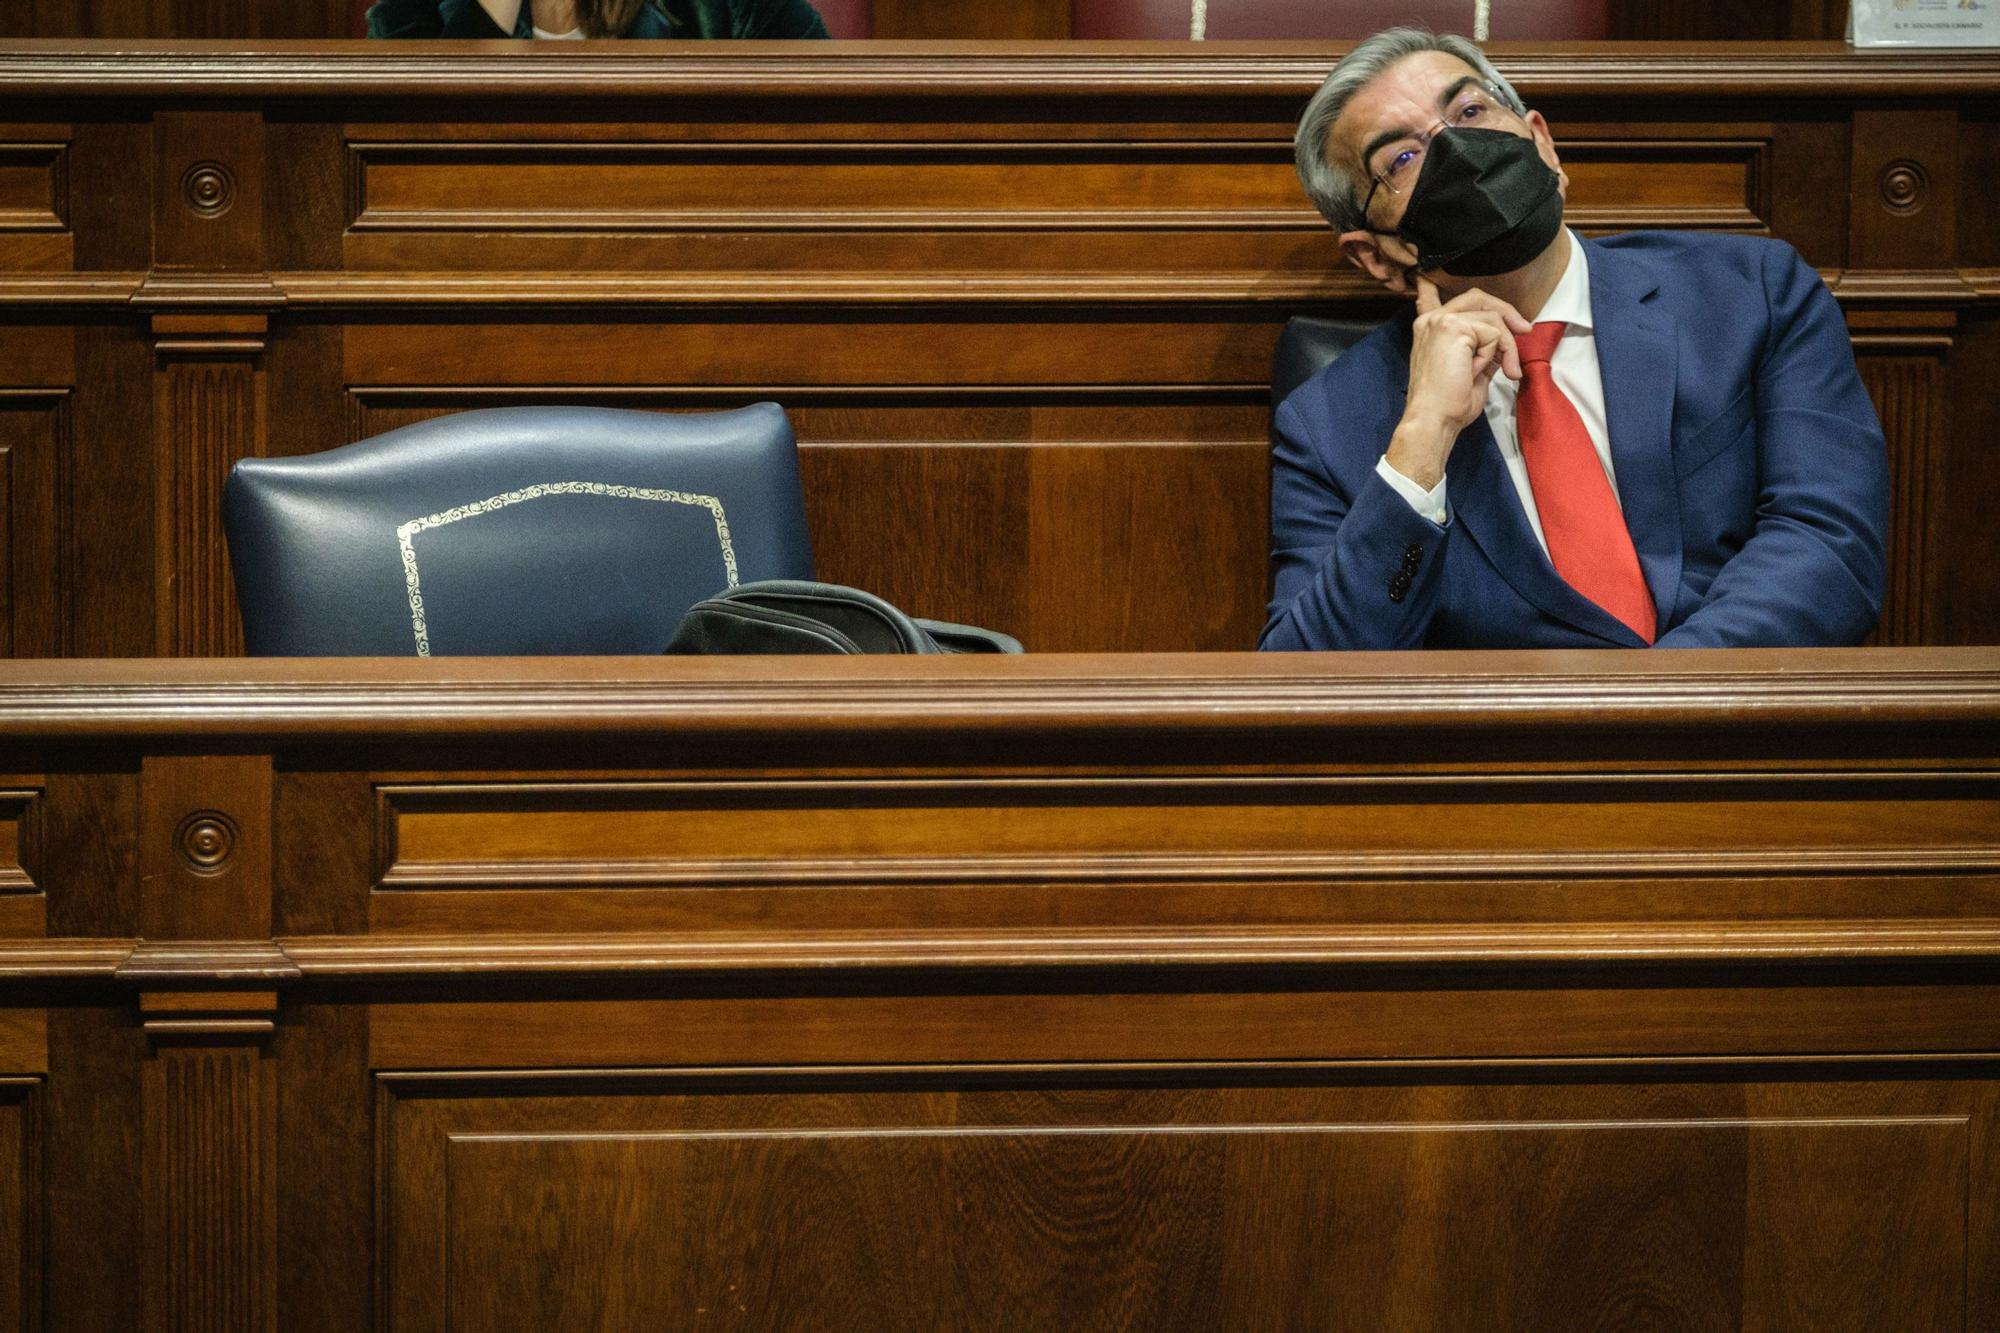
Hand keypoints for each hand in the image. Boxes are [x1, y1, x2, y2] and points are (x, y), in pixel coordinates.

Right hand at [1386, 277, 1531, 488]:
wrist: (1434, 419)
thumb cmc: (1448, 404)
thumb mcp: (1469, 369)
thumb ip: (1481, 348)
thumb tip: (1505, 340)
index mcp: (1428, 329)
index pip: (1429, 296)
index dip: (1431, 285)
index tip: (1425, 276)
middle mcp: (1431, 320)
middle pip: (1477, 297)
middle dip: (1506, 313)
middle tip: (1525, 331)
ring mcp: (1441, 321)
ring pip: (1492, 318)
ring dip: (1507, 345)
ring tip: (1507, 370)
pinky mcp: (1453, 327)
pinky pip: (1494, 332)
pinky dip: (1500, 353)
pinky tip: (1484, 371)